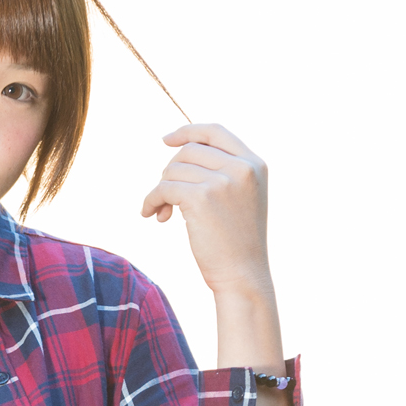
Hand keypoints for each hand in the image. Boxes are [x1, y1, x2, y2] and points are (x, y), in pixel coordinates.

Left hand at [141, 123, 271, 298]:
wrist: (243, 275)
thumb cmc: (237, 242)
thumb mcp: (241, 198)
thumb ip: (223, 172)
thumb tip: (180, 153)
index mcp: (254, 163)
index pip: (215, 131)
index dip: (188, 131)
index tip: (166, 140)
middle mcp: (242, 167)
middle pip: (189, 151)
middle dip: (171, 172)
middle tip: (167, 198)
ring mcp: (223, 180)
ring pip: (173, 170)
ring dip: (161, 190)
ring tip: (163, 212)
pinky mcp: (202, 197)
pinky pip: (163, 188)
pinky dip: (151, 200)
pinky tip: (151, 215)